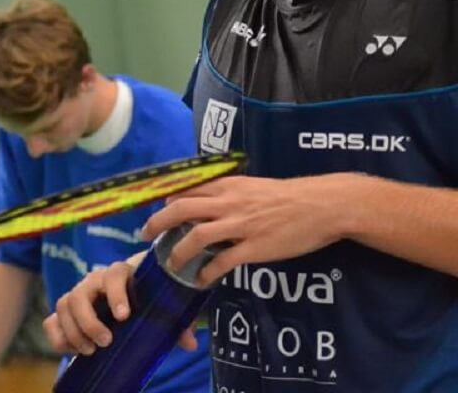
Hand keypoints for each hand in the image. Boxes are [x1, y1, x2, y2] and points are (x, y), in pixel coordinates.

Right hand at [43, 259, 199, 358]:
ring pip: (63, 305)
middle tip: (105, 342)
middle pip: (79, 294)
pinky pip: (51, 320)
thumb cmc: (150, 298)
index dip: (116, 294)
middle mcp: (94, 282)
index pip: (113, 276)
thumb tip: (189, 343)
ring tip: (89, 351)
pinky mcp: (66, 314)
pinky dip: (56, 336)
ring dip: (73, 330)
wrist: (131, 296)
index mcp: (120, 275)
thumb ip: (177, 323)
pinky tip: (70, 351)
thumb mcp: (166, 308)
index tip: (124, 316)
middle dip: (89, 321)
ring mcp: (77, 296)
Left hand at [142, 174, 350, 284]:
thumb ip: (229, 193)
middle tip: (144, 235)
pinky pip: (222, 261)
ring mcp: (240, 225)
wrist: (322, 204)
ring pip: (196, 236)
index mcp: (227, 186)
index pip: (186, 189)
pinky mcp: (254, 247)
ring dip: (178, 251)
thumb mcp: (252, 185)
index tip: (154, 211)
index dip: (165, 201)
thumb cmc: (289, 195)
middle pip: (181, 209)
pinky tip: (202, 279)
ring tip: (170, 263)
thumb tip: (207, 201)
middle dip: (157, 222)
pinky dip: (207, 271)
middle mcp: (228, 202)